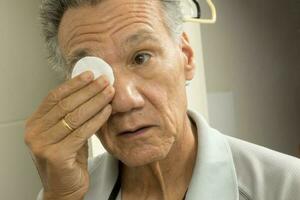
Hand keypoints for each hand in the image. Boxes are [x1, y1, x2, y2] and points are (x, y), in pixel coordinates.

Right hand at [24, 71, 114, 199]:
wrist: (64, 188)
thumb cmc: (68, 159)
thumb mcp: (66, 132)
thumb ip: (71, 113)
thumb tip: (89, 88)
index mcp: (35, 123)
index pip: (54, 97)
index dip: (73, 84)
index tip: (90, 75)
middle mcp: (34, 132)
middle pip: (65, 104)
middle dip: (88, 90)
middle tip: (104, 81)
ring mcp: (42, 144)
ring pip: (74, 116)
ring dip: (95, 102)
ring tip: (109, 92)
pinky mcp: (56, 156)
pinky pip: (82, 132)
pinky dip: (96, 119)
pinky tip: (107, 111)